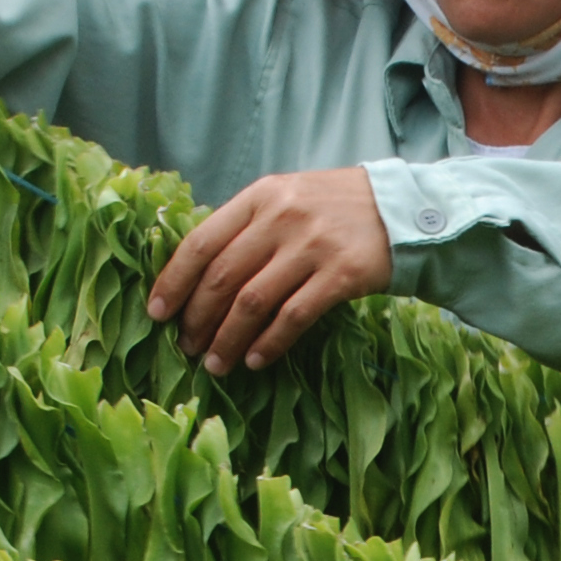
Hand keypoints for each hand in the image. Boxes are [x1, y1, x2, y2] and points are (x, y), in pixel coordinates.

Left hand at [148, 168, 394, 373]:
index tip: (157, 312)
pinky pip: (293, 316)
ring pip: (253, 301)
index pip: (201, 241)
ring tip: (215, 363)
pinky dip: (269, 343)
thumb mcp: (286, 199)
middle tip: (186, 347)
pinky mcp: (342, 274)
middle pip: (222, 276)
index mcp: (260, 196)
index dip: (174, 281)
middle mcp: (282, 217)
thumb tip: (198, 274)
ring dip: (228, 338)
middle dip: (197, 318)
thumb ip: (247, 226)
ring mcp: (313, 245)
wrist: (403, 209)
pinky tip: (256, 360)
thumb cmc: (334, 209)